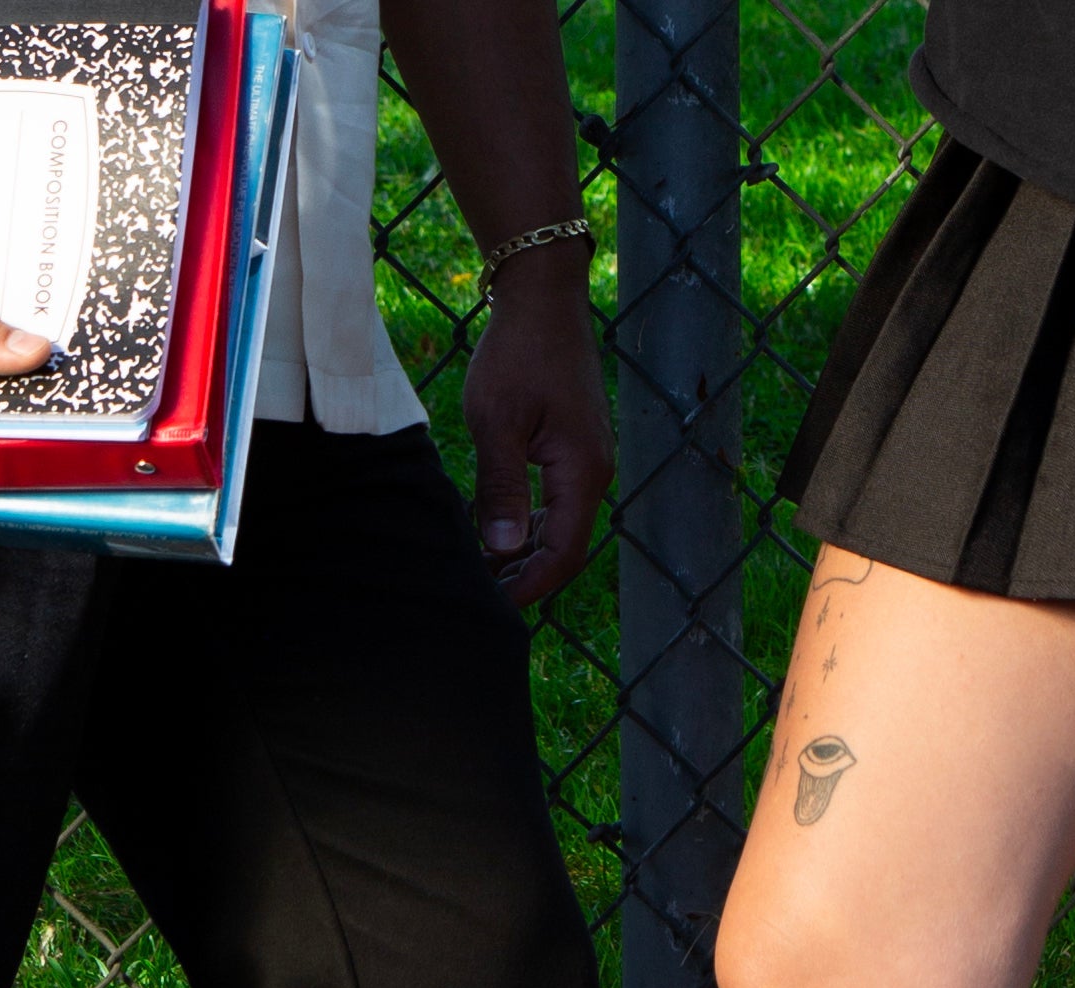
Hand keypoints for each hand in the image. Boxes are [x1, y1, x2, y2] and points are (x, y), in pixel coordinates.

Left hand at [459, 255, 611, 605]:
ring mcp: (588, 459)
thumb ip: (501, 487)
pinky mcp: (574, 447)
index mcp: (582, 472)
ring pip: (560, 525)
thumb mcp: (498, 422)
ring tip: (482, 569)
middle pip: (565, 546)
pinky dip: (529, 522)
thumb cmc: (517, 353)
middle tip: (479, 594)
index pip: (564, 553)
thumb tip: (502, 547)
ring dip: (524, 551)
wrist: (542, 296)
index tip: (494, 605)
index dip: (530, 585)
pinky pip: (556, 501)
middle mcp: (594, 472)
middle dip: (525, 575)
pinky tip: (494, 529)